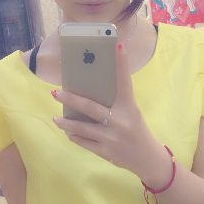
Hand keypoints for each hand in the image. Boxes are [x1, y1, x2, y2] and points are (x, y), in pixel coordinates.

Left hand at [51, 42, 158, 176]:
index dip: (121, 63)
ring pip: (82, 128)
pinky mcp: (106, 152)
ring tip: (56, 118)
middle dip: (71, 99)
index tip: (116, 44)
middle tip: (55, 92)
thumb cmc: (136, 130)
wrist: (147, 158)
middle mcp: (120, 121)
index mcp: (129, 108)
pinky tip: (69, 132)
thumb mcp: (131, 113)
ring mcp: (112, 138)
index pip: (124, 82)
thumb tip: (88, 93)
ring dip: (66, 123)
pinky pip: (85, 142)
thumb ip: (115, 104)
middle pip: (90, 108)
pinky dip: (75, 137)